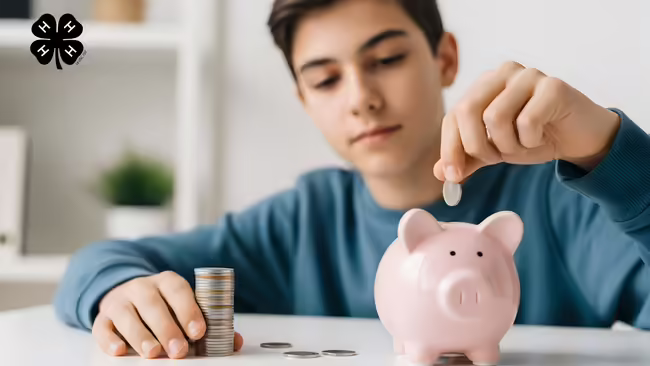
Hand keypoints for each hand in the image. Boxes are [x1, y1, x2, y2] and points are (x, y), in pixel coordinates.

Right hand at [92, 271, 243, 358]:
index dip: (189, 310)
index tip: (198, 331)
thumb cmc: (163, 307)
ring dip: (140, 335)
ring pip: (128, 314)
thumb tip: (234, 342)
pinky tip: (119, 350)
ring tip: (152, 353)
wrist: (127, 296)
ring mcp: (120, 301)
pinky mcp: (103, 317)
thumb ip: (208, 323)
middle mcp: (142, 287)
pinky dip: (109, 339)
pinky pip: (102, 326)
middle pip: (153, 305)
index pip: (179, 290)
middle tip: (179, 350)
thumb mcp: (184, 308)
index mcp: (167, 282)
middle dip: (167, 329)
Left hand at [433, 61, 620, 182]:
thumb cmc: (532, 138)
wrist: (577, 138)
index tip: (453, 177)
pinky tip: (541, 136)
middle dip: (476, 146)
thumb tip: (438, 173)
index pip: (453, 116)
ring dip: (507, 145)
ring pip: (495, 117)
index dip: (450, 148)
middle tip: (494, 159)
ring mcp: (527, 75)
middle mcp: (501, 73)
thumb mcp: (493, 150)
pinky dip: (530, 140)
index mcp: (482, 86)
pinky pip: (527, 121)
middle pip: (467, 110)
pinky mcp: (553, 86)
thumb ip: (467, 158)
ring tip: (522, 145)